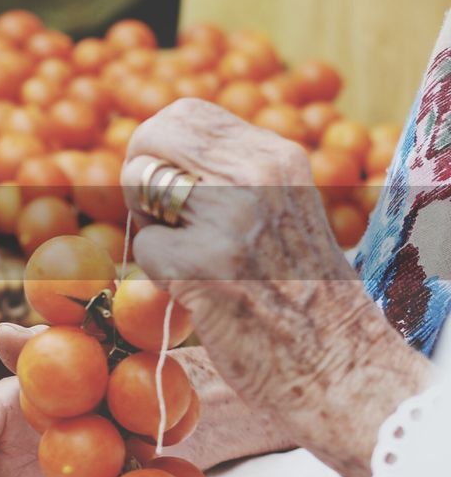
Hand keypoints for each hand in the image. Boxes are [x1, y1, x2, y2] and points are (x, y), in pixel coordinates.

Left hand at [120, 99, 429, 476]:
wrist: (336, 363)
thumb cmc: (300, 291)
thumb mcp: (281, 206)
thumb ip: (231, 174)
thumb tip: (155, 150)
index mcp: (275, 154)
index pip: (185, 113)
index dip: (157, 144)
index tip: (161, 179)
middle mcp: (255, 174)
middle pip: (151, 139)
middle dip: (139, 175)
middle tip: (160, 219)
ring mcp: (228, 218)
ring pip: (140, 186)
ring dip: (150, 225)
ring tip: (190, 258)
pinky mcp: (201, 265)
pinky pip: (145, 249)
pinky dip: (158, 275)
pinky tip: (198, 294)